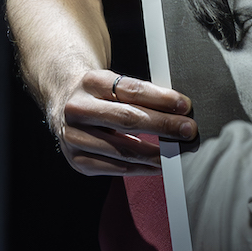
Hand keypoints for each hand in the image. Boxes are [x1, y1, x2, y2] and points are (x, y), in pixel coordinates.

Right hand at [54, 69, 195, 175]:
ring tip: (177, 152)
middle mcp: (78, 109)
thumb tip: (178, 110)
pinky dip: (140, 168)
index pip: (131, 91)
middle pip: (128, 120)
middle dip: (163, 126)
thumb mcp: (113, 83)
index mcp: (90, 82)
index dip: (161, 99)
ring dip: (156, 153)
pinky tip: (157, 165)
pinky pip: (115, 168)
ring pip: (123, 149)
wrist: (64, 103)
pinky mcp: (77, 160)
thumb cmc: (99, 94)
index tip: (185, 106)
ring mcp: (74, 137)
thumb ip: (140, 94)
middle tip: (188, 130)